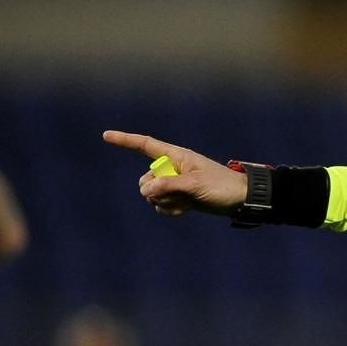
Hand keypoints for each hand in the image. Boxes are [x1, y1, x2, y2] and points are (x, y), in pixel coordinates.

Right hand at [103, 131, 246, 217]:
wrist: (240, 200)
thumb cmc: (222, 186)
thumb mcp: (195, 185)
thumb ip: (168, 186)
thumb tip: (144, 191)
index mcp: (176, 156)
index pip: (145, 145)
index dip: (125, 140)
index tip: (105, 135)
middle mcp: (172, 168)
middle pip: (145, 180)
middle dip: (156, 192)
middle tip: (180, 194)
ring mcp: (175, 184)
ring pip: (152, 196)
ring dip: (166, 202)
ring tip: (188, 202)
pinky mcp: (179, 198)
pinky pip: (161, 206)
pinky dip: (170, 210)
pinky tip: (186, 210)